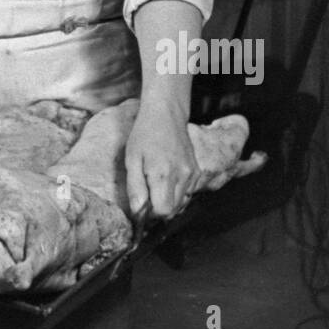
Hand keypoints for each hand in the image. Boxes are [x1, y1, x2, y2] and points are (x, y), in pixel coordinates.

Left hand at [125, 101, 201, 219]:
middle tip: (146, 195)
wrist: (166, 115)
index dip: (150, 214)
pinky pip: (188, 193)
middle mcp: (182, 176)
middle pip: (173, 211)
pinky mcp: (197, 171)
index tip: (141, 206)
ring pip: (182, 204)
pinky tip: (167, 180)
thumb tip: (137, 213)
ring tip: (156, 185)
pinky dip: (177, 194)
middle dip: (158, 209)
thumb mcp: (131, 159)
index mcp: (163, 174)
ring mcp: (192, 174)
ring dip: (168, 202)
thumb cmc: (145, 134)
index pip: (162, 211)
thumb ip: (135, 188)